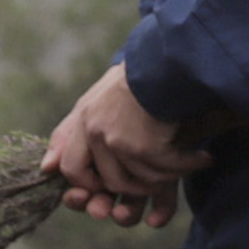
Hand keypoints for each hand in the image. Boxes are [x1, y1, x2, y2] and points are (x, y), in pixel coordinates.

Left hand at [42, 62, 207, 228]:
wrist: (168, 56)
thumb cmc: (137, 78)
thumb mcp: (95, 101)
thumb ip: (71, 134)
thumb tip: (46, 168)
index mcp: (83, 118)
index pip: (69, 166)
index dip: (85, 184)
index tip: (104, 188)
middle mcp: (95, 130)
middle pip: (104, 182)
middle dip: (125, 192)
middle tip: (143, 189)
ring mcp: (117, 140)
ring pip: (136, 183)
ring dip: (161, 179)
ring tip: (181, 165)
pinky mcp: (142, 146)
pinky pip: (162, 173)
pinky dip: (186, 167)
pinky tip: (202, 158)